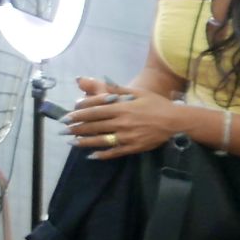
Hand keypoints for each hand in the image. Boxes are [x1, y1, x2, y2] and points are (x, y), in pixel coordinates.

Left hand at [65, 78, 186, 159]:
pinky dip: (102, 154)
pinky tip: (91, 155)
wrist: (176, 122)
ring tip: (71, 142)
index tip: (68, 115)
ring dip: (84, 141)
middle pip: (94, 125)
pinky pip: (115, 152)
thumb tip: (101, 83)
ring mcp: (127, 136)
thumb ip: (118, 89)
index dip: (79, 113)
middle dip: (76, 127)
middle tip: (63, 129)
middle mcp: (122, 122)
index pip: (94, 110)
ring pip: (101, 140)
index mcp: (122, 107)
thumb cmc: (156, 104)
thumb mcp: (137, 92)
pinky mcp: (134, 147)